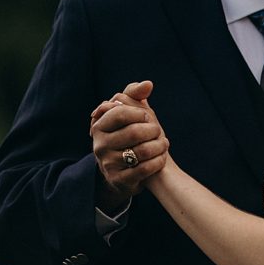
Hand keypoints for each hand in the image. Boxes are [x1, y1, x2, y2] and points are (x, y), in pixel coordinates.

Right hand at [89, 81, 169, 212]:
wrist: (125, 170)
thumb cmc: (129, 135)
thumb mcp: (129, 113)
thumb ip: (134, 95)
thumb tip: (148, 84)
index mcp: (99, 126)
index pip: (120, 113)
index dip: (140, 113)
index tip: (148, 117)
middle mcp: (99, 145)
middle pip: (134, 132)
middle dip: (153, 130)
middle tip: (158, 132)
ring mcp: (108, 164)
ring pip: (142, 151)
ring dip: (159, 146)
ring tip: (164, 144)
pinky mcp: (119, 180)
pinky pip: (145, 169)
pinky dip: (158, 161)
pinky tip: (161, 158)